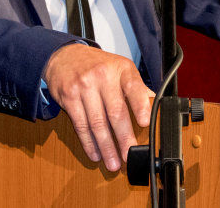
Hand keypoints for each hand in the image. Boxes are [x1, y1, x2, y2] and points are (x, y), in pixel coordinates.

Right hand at [42, 44, 154, 171]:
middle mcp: (103, 75)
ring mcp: (84, 86)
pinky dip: (89, 143)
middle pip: (115, 111)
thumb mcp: (120, 68)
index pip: (133, 86)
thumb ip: (136, 87)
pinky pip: (80, 124)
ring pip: (97, 122)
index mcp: (121, 68)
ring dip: (106, 146)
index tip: (145, 122)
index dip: (140, 105)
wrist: (65, 56)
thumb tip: (155, 104)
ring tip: (113, 162)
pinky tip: (96, 153)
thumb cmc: (97, 65)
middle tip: (129, 154)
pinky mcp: (69, 97)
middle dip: (123, 137)